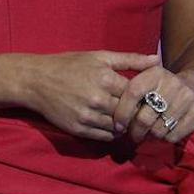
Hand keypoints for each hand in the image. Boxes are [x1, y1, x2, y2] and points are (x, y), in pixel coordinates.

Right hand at [20, 50, 159, 140]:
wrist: (37, 81)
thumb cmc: (71, 65)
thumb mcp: (101, 57)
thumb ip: (130, 60)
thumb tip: (157, 60)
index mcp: (105, 78)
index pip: (137, 93)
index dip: (144, 96)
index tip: (148, 97)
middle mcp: (97, 99)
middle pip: (129, 112)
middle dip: (136, 112)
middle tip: (143, 112)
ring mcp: (87, 116)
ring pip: (118, 127)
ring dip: (125, 124)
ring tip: (128, 119)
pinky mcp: (77, 129)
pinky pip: (104, 137)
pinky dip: (112, 133)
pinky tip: (113, 125)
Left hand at [112, 64, 193, 144]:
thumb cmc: (163, 89)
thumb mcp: (148, 80)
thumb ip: (128, 91)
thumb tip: (111, 116)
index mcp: (156, 73)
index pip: (132, 92)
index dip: (122, 112)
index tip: (118, 125)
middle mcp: (173, 83)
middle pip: (144, 117)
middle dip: (135, 131)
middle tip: (134, 135)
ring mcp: (187, 97)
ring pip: (158, 130)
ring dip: (150, 137)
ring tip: (149, 134)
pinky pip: (173, 136)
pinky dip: (165, 140)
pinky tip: (164, 134)